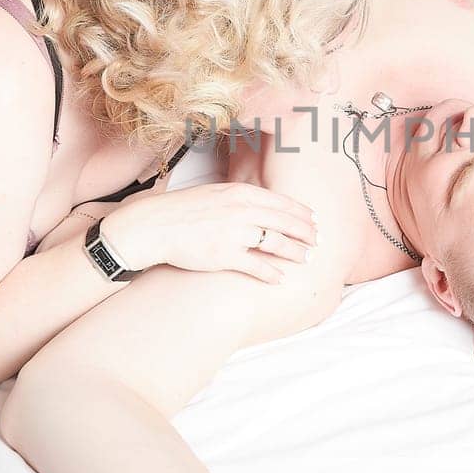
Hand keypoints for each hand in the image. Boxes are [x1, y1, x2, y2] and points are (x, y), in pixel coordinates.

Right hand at [105, 181, 317, 282]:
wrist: (153, 225)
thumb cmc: (182, 210)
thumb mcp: (215, 193)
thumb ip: (241, 198)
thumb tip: (263, 204)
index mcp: (240, 193)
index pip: (281, 202)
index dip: (301, 213)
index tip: (315, 220)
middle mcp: (241, 211)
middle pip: (284, 222)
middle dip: (306, 232)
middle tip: (319, 240)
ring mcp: (234, 234)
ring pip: (276, 243)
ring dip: (295, 252)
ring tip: (306, 258)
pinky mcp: (224, 257)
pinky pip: (256, 267)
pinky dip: (271, 274)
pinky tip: (280, 279)